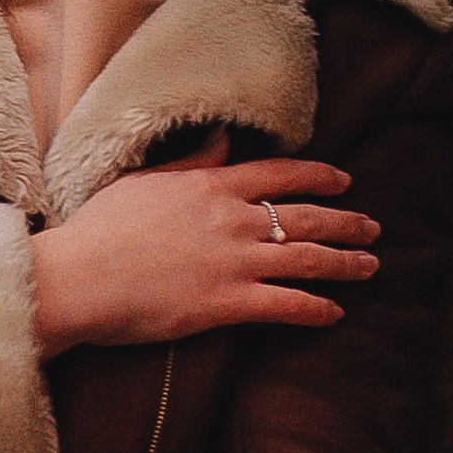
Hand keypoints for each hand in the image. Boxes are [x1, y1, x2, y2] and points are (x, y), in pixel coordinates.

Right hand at [28, 154, 378, 356]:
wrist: (79, 277)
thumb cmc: (101, 229)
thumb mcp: (145, 181)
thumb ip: (190, 163)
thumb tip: (220, 140)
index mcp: (212, 185)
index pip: (281, 174)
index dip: (319, 177)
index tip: (345, 181)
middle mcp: (232, 220)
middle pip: (305, 217)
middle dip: (346, 222)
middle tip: (373, 228)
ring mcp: (234, 262)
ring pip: (307, 259)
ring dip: (344, 263)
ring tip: (369, 265)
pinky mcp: (227, 304)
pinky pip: (286, 306)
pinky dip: (316, 309)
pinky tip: (335, 313)